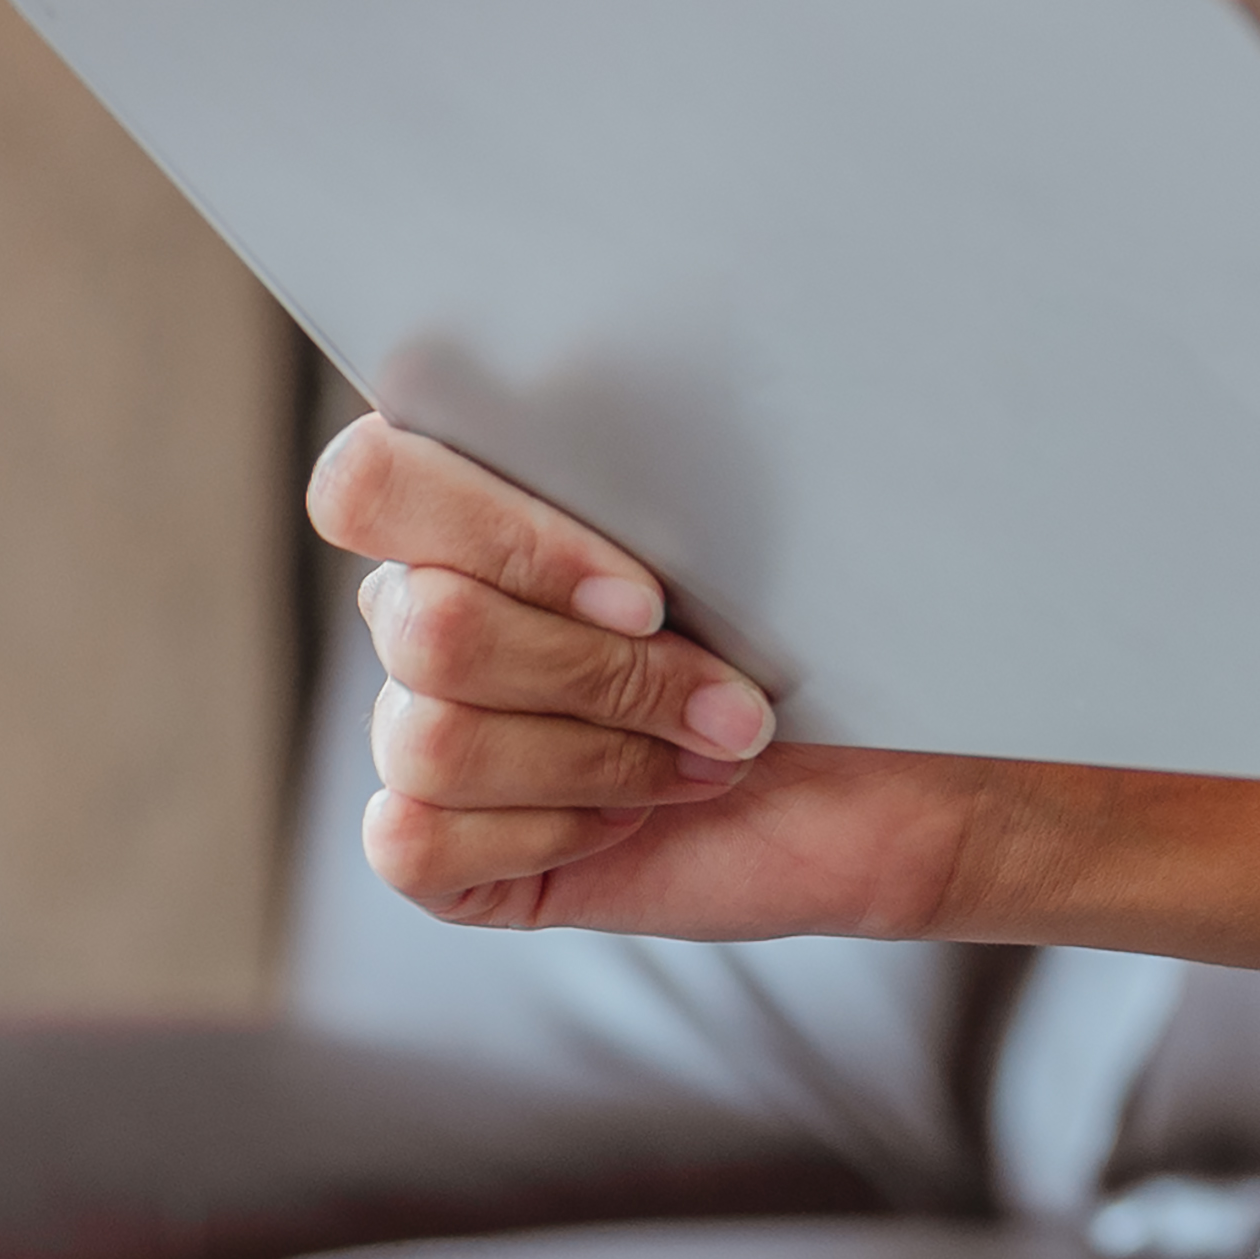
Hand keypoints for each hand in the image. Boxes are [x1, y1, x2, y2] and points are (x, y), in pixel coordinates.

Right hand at [304, 416, 982, 947]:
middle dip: (602, 676)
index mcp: (467, 494)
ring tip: (703, 758)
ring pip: (431, 742)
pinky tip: (631, 818)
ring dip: (600, 760)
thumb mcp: (752, 530)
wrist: (889, 778)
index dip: (502, 542)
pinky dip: (550, 833)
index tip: (649, 595)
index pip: (370, 482)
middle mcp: (421, 604)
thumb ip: (653, 474)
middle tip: (726, 701)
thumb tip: (614, 411)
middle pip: (426, 627)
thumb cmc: (819, 634)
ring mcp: (418, 726)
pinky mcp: (436, 847)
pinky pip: (415, 842)